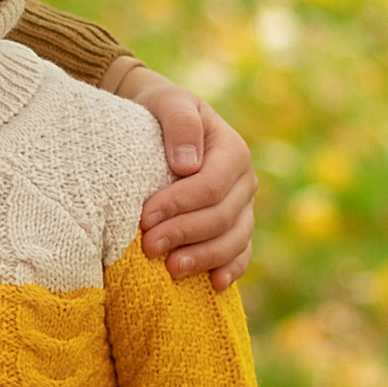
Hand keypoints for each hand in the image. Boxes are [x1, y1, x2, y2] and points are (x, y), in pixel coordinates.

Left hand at [118, 69, 255, 287]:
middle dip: (184, 234)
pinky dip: (231, 269)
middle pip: (222, 217)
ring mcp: (242, 207)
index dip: (180, 205)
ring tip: (171, 270)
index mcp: (232, 150)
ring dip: (204, 258)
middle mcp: (243, 181)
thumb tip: (188, 165)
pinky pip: (241, 252)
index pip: (211, 186)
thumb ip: (180, 123)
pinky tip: (213, 284)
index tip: (144, 218)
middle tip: (148, 247)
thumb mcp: (168, 102)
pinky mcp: (236, 227)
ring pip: (234, 240)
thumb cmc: (161, 111)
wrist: (161, 122)